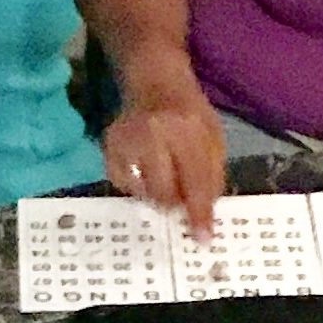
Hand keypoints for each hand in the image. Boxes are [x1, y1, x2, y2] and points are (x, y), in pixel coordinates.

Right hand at [103, 93, 226, 226]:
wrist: (156, 82)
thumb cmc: (191, 114)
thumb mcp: (214, 140)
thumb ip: (211, 178)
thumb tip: (203, 218)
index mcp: (188, 130)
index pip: (195, 182)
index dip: (199, 214)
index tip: (202, 240)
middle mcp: (153, 135)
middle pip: (164, 194)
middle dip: (175, 205)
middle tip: (181, 200)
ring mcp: (126, 140)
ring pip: (143, 193)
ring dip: (157, 194)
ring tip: (165, 173)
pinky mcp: (108, 146)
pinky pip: (124, 185)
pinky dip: (138, 186)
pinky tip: (146, 168)